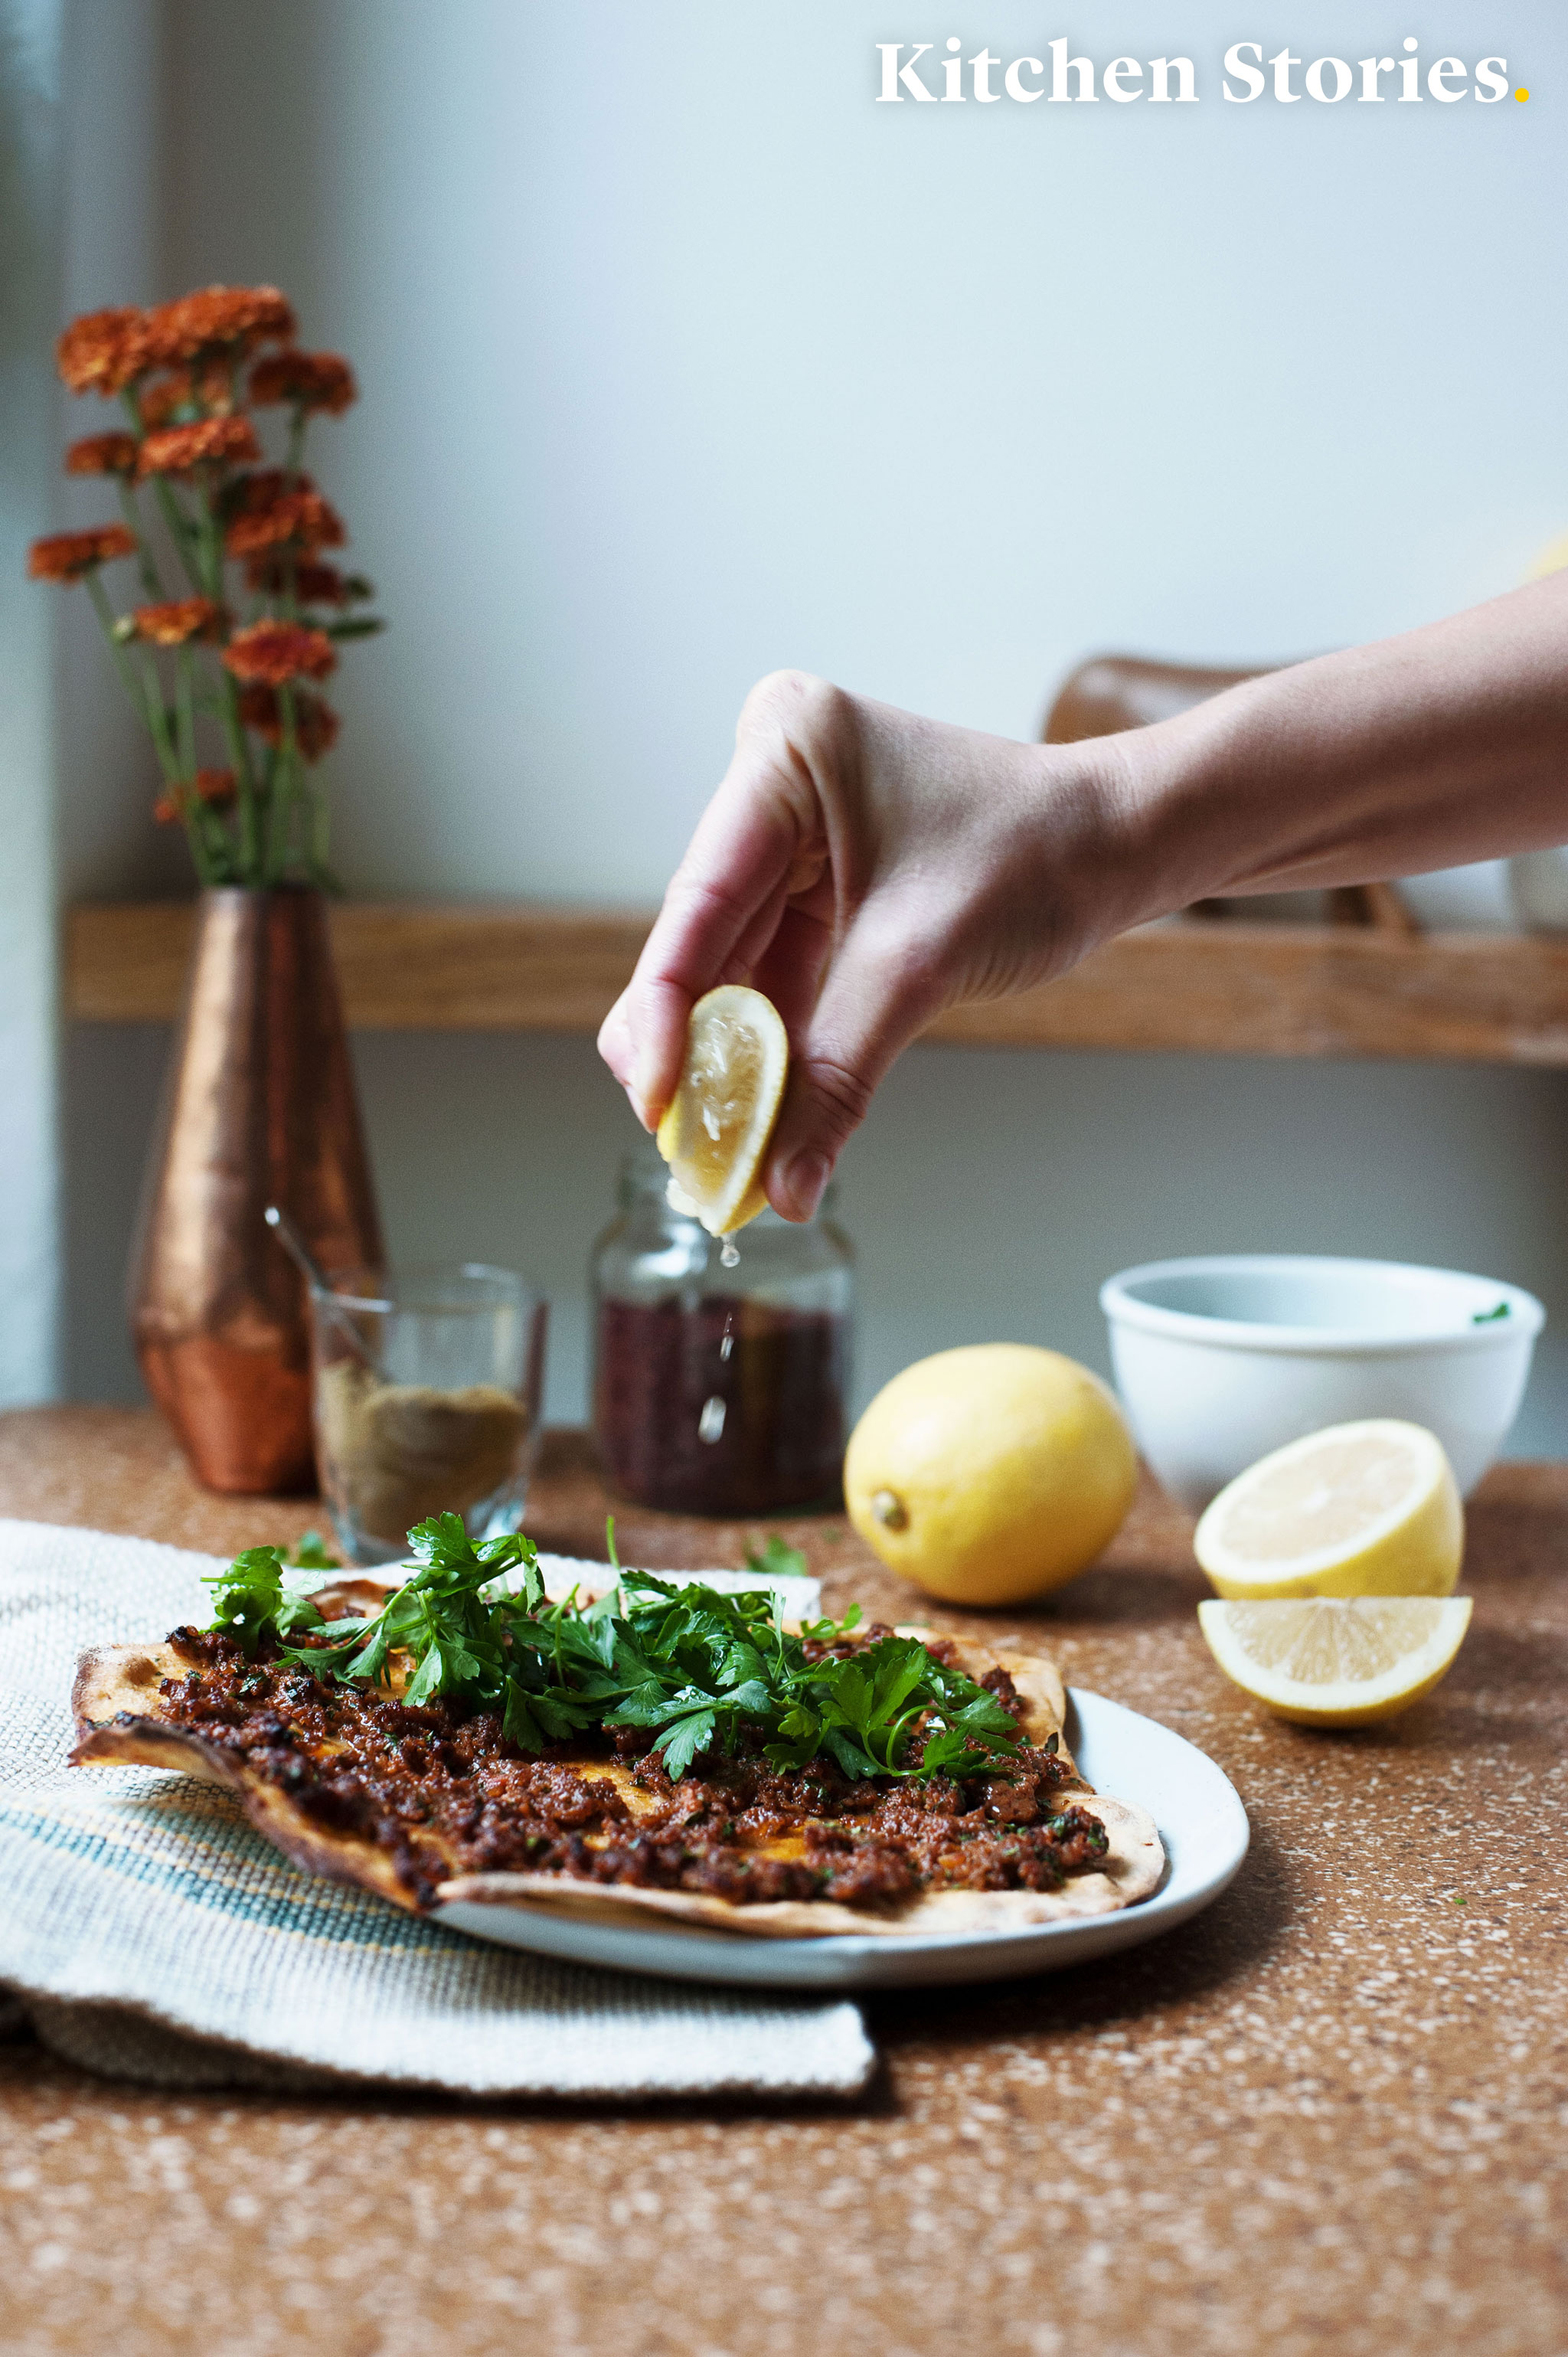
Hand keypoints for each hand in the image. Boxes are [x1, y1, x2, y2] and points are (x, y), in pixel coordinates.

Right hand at [598, 671, 1114, 1219]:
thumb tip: (780, 1186)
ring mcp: (793, 830)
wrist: (1124, 841)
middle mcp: (774, 779)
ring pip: (735, 966)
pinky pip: (776, 973)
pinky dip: (772, 1044)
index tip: (652, 1098)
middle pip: (704, 938)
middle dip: (696, 1047)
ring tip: (716, 1146)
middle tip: (680, 1140)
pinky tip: (758, 1112)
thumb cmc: (1042, 855)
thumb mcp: (920, 968)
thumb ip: (835, 1077)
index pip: (700, 900)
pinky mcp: (819, 878)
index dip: (665, 1011)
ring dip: (730, 1058)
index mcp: (784, 748)